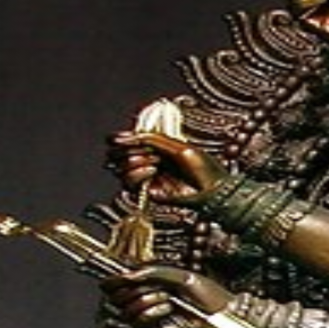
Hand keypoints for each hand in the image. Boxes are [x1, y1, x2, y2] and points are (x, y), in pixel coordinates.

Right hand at [101, 266, 232, 327]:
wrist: (223, 315)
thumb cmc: (209, 295)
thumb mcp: (181, 276)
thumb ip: (153, 272)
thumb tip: (127, 275)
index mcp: (151, 282)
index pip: (117, 283)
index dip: (112, 281)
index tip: (114, 279)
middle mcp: (147, 298)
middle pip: (116, 297)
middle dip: (134, 290)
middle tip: (155, 287)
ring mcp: (150, 315)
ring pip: (125, 310)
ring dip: (145, 301)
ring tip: (167, 298)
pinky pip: (139, 320)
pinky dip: (151, 312)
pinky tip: (167, 308)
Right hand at [105, 131, 225, 206]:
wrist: (212, 191)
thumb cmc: (203, 169)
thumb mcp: (179, 145)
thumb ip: (153, 138)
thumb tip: (128, 135)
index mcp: (155, 148)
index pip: (125, 142)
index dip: (120, 139)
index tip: (120, 138)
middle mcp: (147, 162)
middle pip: (117, 155)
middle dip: (128, 149)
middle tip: (146, 150)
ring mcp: (146, 178)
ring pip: (120, 168)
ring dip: (136, 161)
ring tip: (155, 162)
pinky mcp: (146, 192)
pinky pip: (128, 182)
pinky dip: (138, 174)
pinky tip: (152, 171)